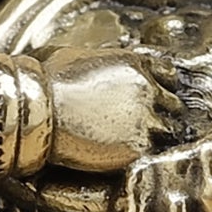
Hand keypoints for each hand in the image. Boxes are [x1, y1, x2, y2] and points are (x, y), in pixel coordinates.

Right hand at [46, 47, 185, 173]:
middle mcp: (147, 87)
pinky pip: (157, 150)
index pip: (167, 73)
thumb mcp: (79, 57)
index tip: (151, 98)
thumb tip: (95, 66)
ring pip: (170, 129)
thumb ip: (103, 62)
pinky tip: (133, 154)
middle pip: (173, 103)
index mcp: (134, 63)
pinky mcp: (139, 144)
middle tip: (146, 125)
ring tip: (140, 143)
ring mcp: (146, 116)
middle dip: (162, 113)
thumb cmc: (48, 83)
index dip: (159, 87)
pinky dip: (148, 153)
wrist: (39, 112)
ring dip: (158, 136)